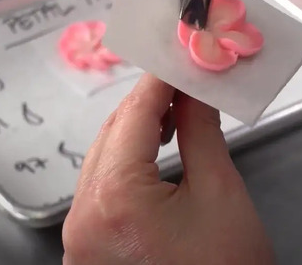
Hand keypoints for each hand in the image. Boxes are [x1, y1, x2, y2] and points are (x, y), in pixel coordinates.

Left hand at [62, 74, 273, 263]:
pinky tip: (152, 152)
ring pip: (102, 162)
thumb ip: (200, 133)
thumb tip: (193, 92)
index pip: (133, 116)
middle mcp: (82, 218)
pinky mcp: (87, 251)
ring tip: (174, 113)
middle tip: (181, 82)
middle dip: (146, 105)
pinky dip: (125, 166)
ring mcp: (79, 239)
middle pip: (110, 137)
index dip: (159, 81)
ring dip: (135, 134)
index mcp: (113, 199)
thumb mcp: (221, 195)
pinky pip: (100, 191)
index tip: (176, 56)